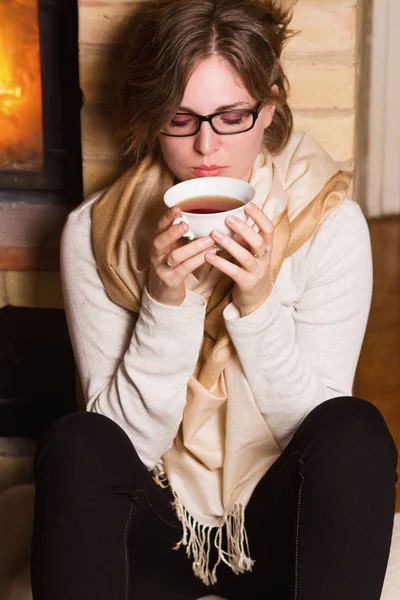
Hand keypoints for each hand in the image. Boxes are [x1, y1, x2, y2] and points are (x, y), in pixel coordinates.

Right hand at [147, 206, 216, 305]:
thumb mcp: (173, 247)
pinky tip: (210, 254)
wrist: (163, 292)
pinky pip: (185, 269)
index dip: (166, 217)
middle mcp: (156, 254)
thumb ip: (182, 234)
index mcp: (157, 242)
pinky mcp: (171, 280)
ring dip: (193, 247)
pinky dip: (198, 260)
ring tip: (209, 240)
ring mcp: (162, 268)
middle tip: (186, 224)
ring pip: (175, 256)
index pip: (158, 227)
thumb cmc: (172, 264)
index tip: (178, 208)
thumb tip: (204, 217)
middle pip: (159, 241)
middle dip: (172, 232)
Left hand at [205, 202, 273, 316]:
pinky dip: (221, 263)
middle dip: (244, 229)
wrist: (256, 298)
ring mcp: (256, 272)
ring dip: (230, 244)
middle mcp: (264, 258)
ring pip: (245, 257)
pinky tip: (208, 256)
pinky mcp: (247, 283)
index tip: (248, 204)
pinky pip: (234, 272)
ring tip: (214, 234)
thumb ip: (244, 236)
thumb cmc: (250, 268)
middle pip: (259, 241)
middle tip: (228, 218)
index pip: (269, 229)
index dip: (260, 216)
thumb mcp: (251, 250)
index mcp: (267, 247)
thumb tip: (230, 216)